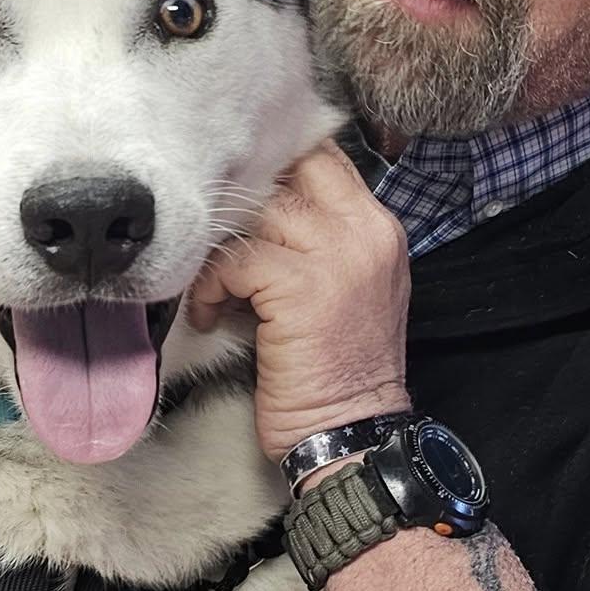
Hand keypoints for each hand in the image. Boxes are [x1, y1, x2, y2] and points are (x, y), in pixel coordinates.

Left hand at [185, 138, 410, 462]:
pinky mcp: (300, 286)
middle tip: (220, 233)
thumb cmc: (342, 371)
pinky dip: (211, 284)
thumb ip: (323, 240)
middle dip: (246, 195)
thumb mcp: (350, 288)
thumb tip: (260, 205)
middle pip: (293, 169)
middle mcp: (365, 231)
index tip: (242, 194)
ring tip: (215, 285)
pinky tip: (210, 313)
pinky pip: (236, 258)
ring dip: (223, 246)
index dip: (276, 165)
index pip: (326, 158)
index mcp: (379, 229)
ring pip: (259, 209)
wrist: (354, 432)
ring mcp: (336, 255)